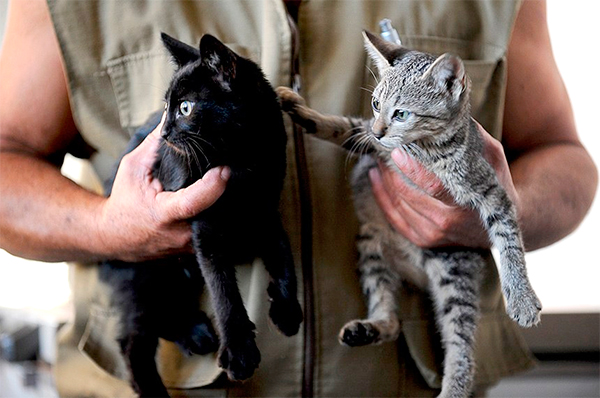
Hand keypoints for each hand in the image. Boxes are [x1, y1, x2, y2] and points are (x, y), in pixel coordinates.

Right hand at [97, 114, 229, 261]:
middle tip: (229, 169)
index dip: (213, 186)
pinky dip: (218, 213)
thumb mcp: (133, 167)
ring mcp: (189, 246)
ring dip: (224, 203)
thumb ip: (156, 143)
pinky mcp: (195, 249)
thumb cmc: (125, 200)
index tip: (224, 168)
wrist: (114, 235)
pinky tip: (219, 198)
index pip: (194, 202)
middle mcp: (180, 234)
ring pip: (218, 222)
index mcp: (164, 215)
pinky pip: (214, 230)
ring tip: (226, 182)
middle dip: (224, 191)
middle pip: (214, 211)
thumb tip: (174, 117)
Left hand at [369, 122, 519, 248]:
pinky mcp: (422, 240)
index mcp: (464, 201)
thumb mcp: (492, 159)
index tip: (396, 151)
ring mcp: (433, 233)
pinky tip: (376, 179)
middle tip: (381, 149)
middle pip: (408, 194)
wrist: (499, 225)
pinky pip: (394, 218)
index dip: (411, 169)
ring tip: (378, 160)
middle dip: (390, 170)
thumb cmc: (495, 185)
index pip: (432, 186)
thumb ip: (471, 139)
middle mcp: (446, 221)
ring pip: (397, 204)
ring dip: (383, 181)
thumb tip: (448, 115)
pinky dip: (382, 197)